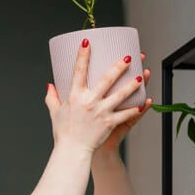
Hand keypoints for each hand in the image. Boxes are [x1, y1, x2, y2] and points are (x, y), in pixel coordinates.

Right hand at [45, 40, 142, 154]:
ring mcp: (100, 112)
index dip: (83, 55)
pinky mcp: (109, 123)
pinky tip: (144, 102)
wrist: (72, 151)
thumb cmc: (63, 133)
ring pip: (120, 95)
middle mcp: (89, 102)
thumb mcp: (55, 112)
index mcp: (74, 96)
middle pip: (106, 79)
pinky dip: (136, 109)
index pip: (78, 71)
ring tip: (142, 77)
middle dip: (119, 67)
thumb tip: (50, 85)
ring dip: (132, 85)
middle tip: (128, 58)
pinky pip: (125, 114)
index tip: (87, 42)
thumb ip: (52, 97)